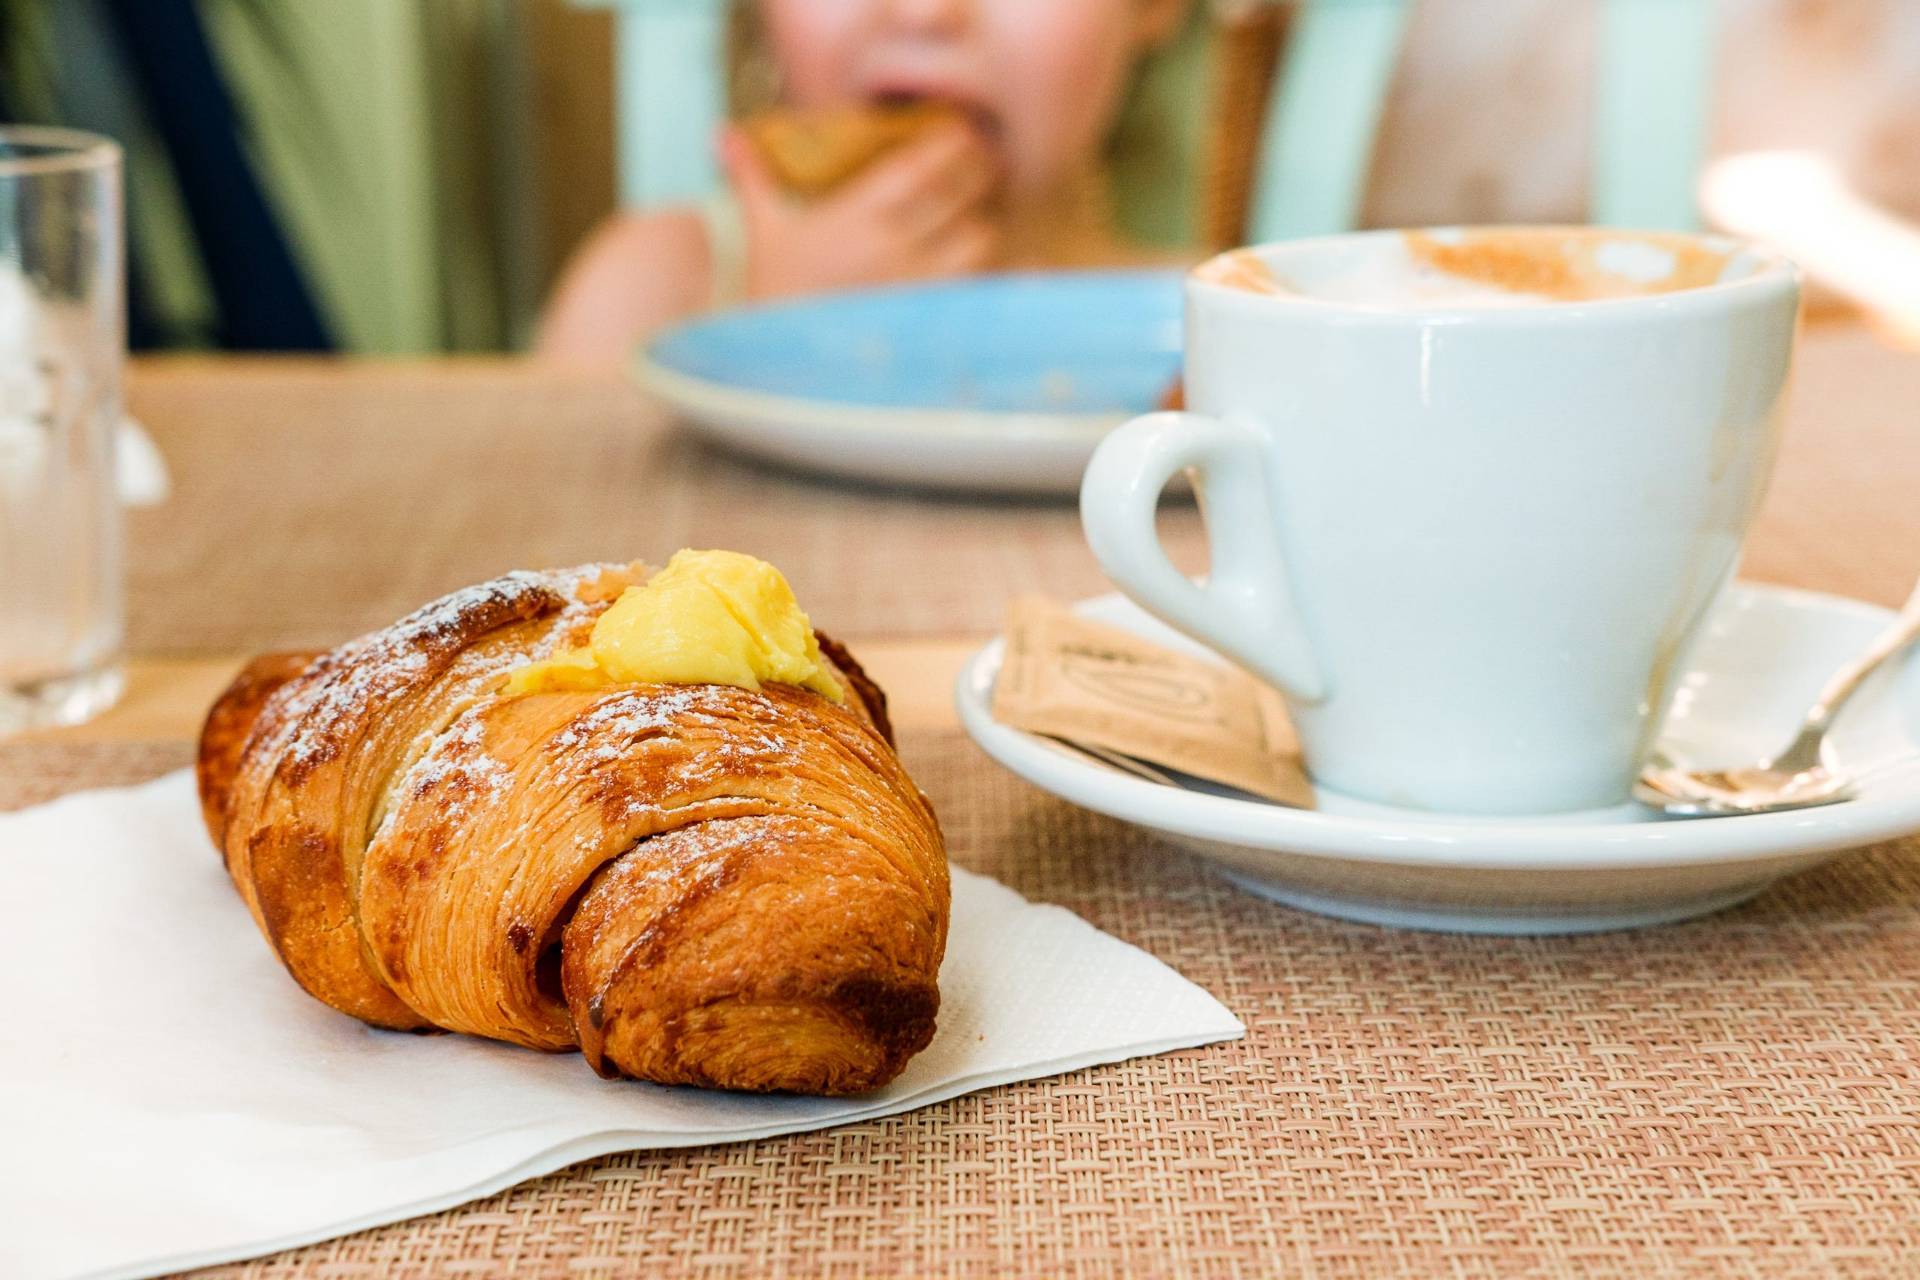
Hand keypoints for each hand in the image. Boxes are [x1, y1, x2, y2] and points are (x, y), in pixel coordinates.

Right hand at [722, 121, 1000, 300]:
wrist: (775, 360)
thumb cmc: (767, 292)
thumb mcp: (760, 230)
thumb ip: (750, 177)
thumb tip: (723, 134)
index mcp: (857, 216)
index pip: (919, 166)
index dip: (949, 144)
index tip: (961, 133)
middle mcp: (893, 247)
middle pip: (961, 194)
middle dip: (979, 174)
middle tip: (985, 166)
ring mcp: (916, 287)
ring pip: (980, 241)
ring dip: (983, 226)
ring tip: (978, 219)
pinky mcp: (930, 322)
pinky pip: (982, 293)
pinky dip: (1003, 280)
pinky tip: (1015, 270)